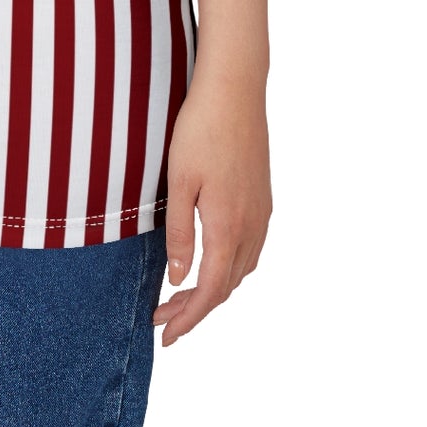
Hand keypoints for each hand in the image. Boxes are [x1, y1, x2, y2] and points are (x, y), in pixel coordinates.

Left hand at [152, 68, 270, 345]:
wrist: (235, 90)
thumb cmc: (201, 129)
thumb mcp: (179, 181)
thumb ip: (179, 233)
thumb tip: (178, 278)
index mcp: (227, 227)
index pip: (209, 291)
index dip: (188, 318)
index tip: (166, 335)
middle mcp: (251, 226)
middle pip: (226, 286)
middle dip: (195, 309)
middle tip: (163, 318)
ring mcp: (262, 212)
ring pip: (241, 269)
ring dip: (214, 288)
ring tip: (182, 295)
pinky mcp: (263, 198)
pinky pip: (250, 248)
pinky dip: (229, 267)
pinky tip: (211, 259)